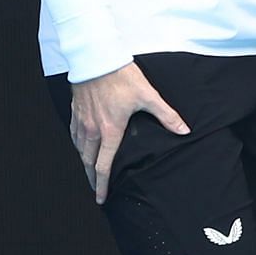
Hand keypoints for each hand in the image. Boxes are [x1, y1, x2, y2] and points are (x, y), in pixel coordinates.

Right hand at [70, 62, 189, 203]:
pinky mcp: (76, 109)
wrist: (96, 57)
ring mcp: (82, 119)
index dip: (103, 184)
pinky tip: (79, 144)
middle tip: (95, 189)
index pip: (104, 165)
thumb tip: (183, 129)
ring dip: (84, 162)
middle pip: (88, 161)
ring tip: (88, 170)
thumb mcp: (147, 95)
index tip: (102, 197)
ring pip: (79, 148)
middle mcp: (93, 129)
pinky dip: (76, 143)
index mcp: (110, 130)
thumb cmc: (120, 75)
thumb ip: (165, 115)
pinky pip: (73, 133)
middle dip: (91, 178)